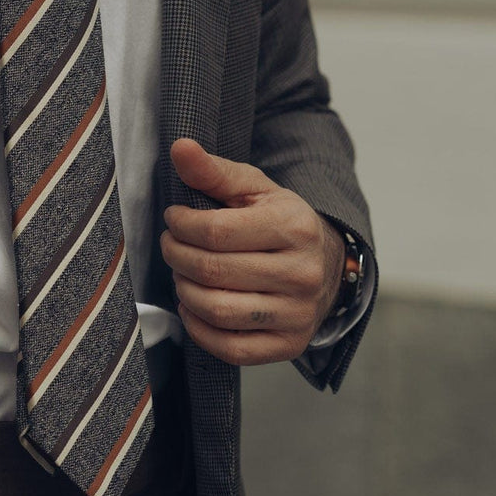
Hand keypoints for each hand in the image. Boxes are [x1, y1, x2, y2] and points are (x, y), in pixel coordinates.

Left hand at [159, 138, 344, 365]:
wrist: (325, 265)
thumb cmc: (278, 221)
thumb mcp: (253, 189)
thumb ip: (213, 170)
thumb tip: (180, 147)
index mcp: (294, 227)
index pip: (215, 231)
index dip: (180, 225)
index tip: (173, 218)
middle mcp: (301, 273)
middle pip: (212, 271)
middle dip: (176, 256)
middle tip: (171, 245)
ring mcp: (298, 314)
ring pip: (217, 310)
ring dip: (184, 290)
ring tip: (182, 272)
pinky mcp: (288, 345)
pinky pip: (230, 348)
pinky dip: (199, 328)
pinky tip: (192, 306)